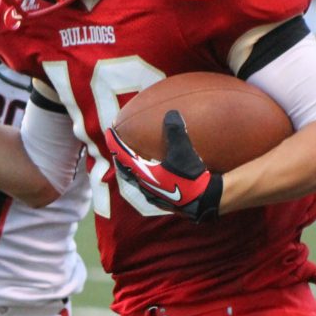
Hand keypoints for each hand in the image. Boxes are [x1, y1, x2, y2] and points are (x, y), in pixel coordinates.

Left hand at [104, 110, 221, 222]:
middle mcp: (146, 187)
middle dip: (121, 157)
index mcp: (144, 174)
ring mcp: (155, 196)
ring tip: (135, 160)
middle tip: (118, 147)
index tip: (109, 132)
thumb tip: (172, 113)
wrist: (206, 202)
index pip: (123, 155)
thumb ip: (176, 132)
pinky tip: (158, 174)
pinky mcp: (165, 202)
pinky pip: (150, 187)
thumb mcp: (184, 152)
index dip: (114, 142)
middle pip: (126, 170)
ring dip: (134, 169)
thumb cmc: (192, 179)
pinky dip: (148, 177)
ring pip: (138, 181)